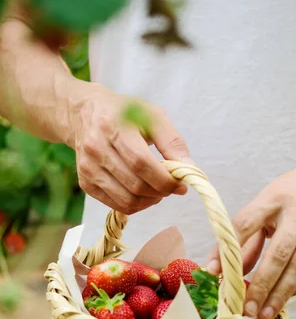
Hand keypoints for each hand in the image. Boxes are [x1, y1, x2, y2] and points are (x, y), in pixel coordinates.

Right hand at [70, 83, 188, 213]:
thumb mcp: (152, 116)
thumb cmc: (124, 114)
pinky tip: (143, 193)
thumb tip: (188, 169)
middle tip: (171, 186)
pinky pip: (117, 205)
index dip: (164, 179)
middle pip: (135, 184)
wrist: (84, 114)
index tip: (180, 184)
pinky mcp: (85, 182)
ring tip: (158, 190)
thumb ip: (172, 141)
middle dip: (160, 191)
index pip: (140, 163)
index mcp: (112, 126)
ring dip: (150, 201)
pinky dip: (136, 205)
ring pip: (126, 200)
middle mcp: (95, 148)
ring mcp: (88, 168)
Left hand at [207, 148, 295, 318]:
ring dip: (281, 294)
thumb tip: (227, 269)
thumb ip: (249, 235)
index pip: (246, 224)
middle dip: (260, 286)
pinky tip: (285, 299)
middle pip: (277, 254)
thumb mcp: (267, 202)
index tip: (215, 273)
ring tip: (264, 313)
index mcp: (274, 198)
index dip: (229, 250)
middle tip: (246, 310)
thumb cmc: (293, 192)